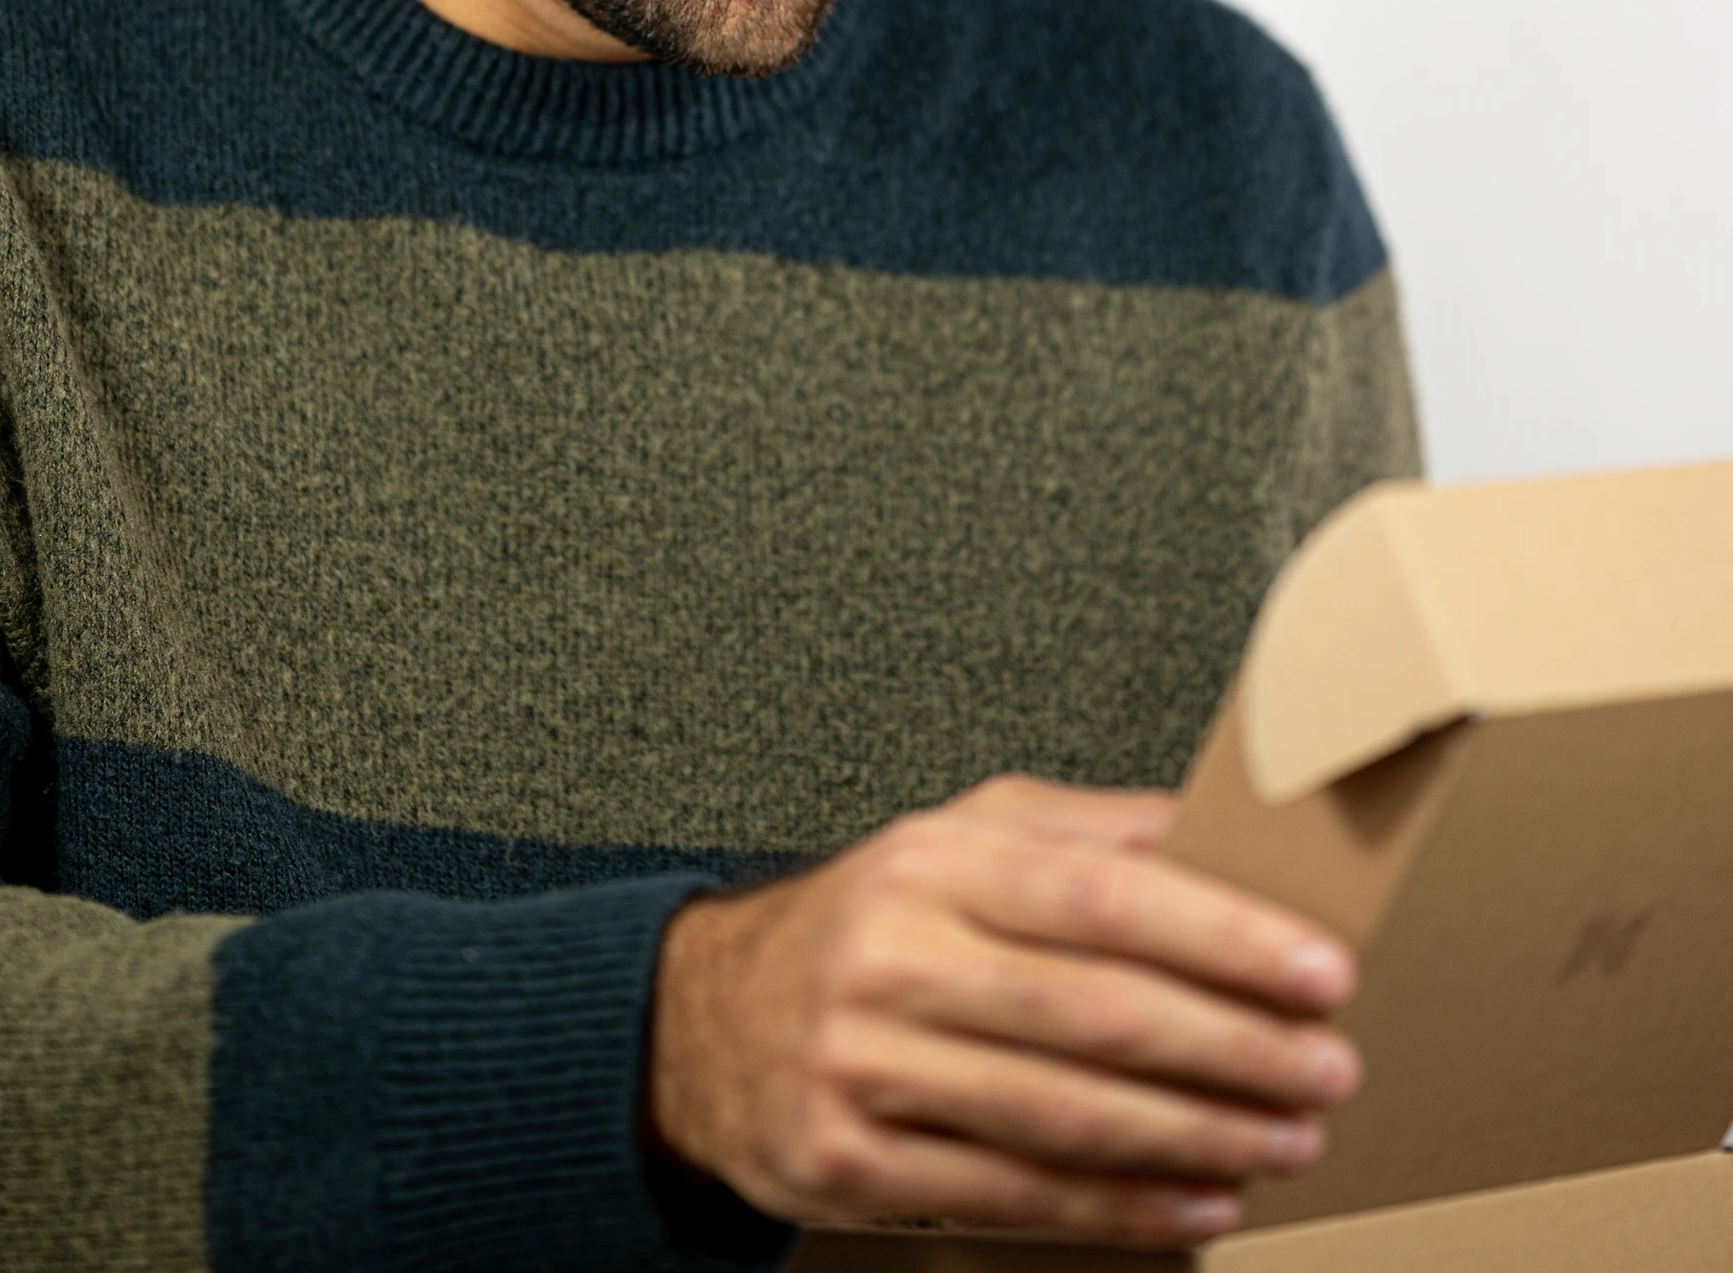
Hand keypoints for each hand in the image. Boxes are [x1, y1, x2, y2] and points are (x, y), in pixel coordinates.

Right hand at [646, 773, 1360, 1251]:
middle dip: (1233, 1048)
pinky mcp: (848, 1161)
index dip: (1223, 936)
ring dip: (1196, 1136)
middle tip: (1328, 1068)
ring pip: (1063, 1115)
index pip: (1104, 895)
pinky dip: (1120, 1208)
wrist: (706, 1017)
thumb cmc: (870, 919)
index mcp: (935, 863)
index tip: (1320, 967)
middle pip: (1096, 1013)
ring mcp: (865, 1065)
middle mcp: (894, 955)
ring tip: (1287, 1139)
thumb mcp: (959, 837)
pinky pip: (1011, 1194)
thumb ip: (1087, 832)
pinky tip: (1198, 1201)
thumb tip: (1222, 826)